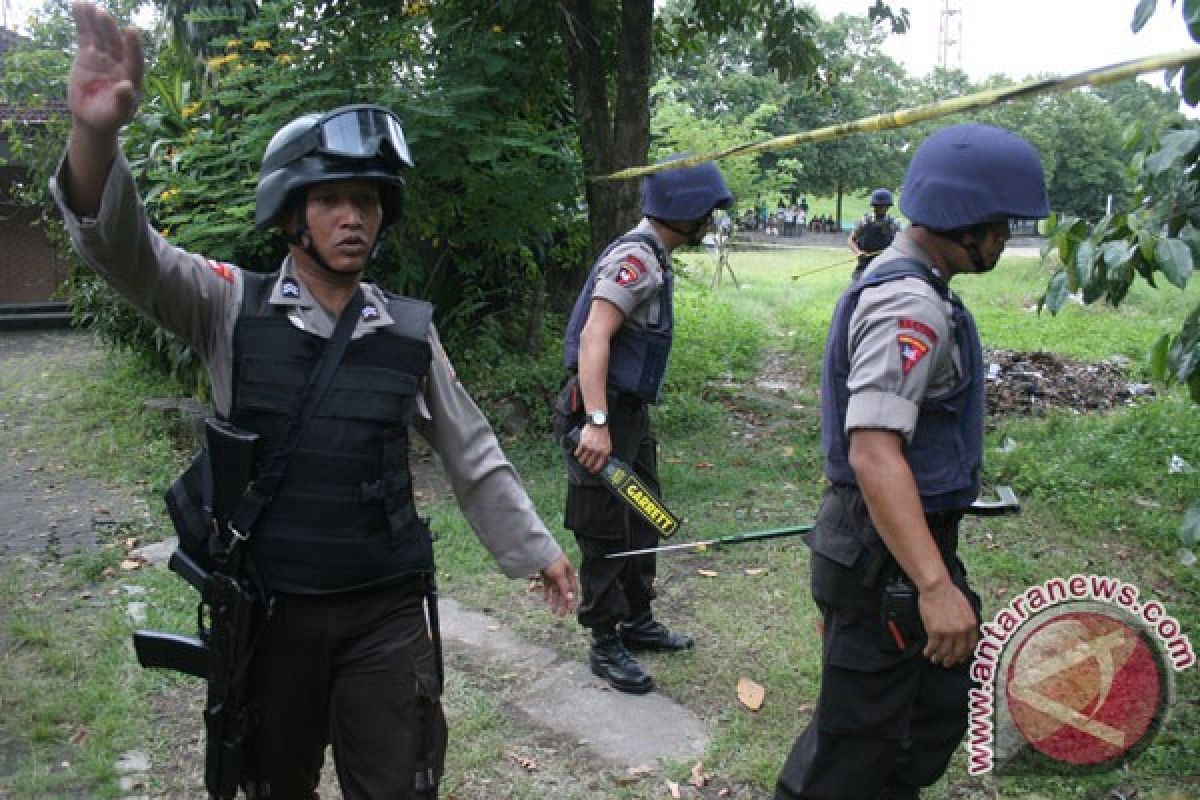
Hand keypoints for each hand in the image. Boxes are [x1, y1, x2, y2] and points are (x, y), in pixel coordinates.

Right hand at [67, 1, 143, 137]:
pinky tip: (78, 5)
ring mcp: (103, 56)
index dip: (133, 46)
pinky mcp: (88, 53)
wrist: (91, 117)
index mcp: (132, 76)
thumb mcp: (117, 114)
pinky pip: (85, 35)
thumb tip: (127, 86)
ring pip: (100, 35)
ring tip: (87, 5)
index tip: (131, 29)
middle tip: (102, 14)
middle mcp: (120, 63)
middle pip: (116, 43)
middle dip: (109, 29)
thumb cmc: (110, 119)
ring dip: (95, 20)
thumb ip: (124, 101)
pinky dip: (82, 21)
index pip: (135, 59)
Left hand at [538, 555, 578, 616]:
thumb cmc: (553, 562)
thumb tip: (571, 600)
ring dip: (555, 601)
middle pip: (564, 592)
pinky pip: (548, 587)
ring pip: (555, 591)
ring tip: (553, 611)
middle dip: (563, 604)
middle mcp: (563, 575)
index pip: (573, 590)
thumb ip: (565, 588)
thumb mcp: (560, 576)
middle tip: (561, 615)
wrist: (539, 552)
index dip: (572, 601)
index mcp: (570, 574)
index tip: (571, 611)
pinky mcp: (546, 576)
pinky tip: (546, 601)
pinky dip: (547, 594)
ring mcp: (554, 575)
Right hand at [573, 423, 611, 473]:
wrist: (598, 424)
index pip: (598, 466)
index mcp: (605, 453)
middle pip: (589, 464)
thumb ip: (605, 454)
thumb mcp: (608, 445)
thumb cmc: (604, 434)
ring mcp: (590, 448)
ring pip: (582, 460)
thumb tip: (600, 463)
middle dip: (586, 466)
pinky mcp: (583, 444)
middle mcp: (597, 452)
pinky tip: (577, 454)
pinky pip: (578, 453)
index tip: (591, 471)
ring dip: (581, 461)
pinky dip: (577, 454)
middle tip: (585, 465)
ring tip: (581, 460)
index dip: (594, 470)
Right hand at [918, 577, 979, 667]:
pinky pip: (933, 646)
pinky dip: (929, 652)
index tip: (959, 657)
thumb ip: (967, 621)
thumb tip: (964, 632)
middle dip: (952, 660)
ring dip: (939, 658)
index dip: (964, 654)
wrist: (937, 588)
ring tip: (935, 660)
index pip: (971, 645)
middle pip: (958, 652)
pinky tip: (926, 653)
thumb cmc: (950, 594)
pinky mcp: (935, 631)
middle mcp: (962, 631)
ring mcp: (948, 632)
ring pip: (945, 652)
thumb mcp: (966, 607)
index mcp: (971, 625)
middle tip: (947, 663)